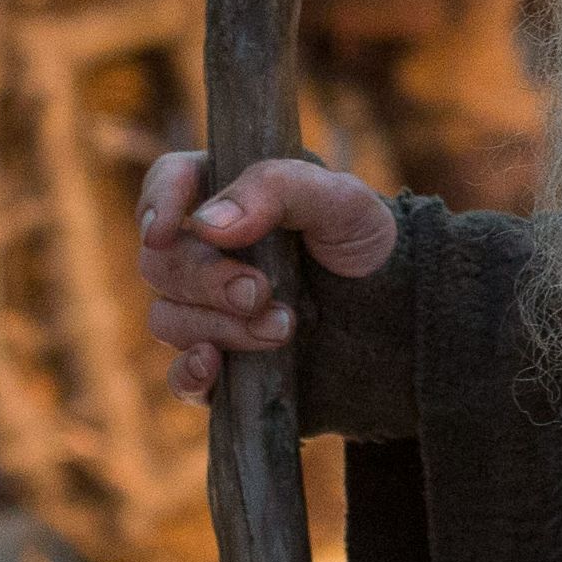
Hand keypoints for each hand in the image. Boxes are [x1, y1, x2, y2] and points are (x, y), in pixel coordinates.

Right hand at [136, 149, 398, 400]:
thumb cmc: (366, 244)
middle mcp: (208, 253)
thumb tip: (206, 225)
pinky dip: (189, 373)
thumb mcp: (342, 201)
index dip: (158, 202)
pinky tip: (214, 367)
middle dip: (207, 280)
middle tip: (260, 292)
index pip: (168, 184)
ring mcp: (211, 312)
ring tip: (284, 327)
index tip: (165, 229)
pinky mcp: (224, 366)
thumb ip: (276, 191)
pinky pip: (180, 378)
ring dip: (218, 326)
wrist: (403, 320)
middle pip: (161, 261)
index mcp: (229, 197)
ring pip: (168, 318)